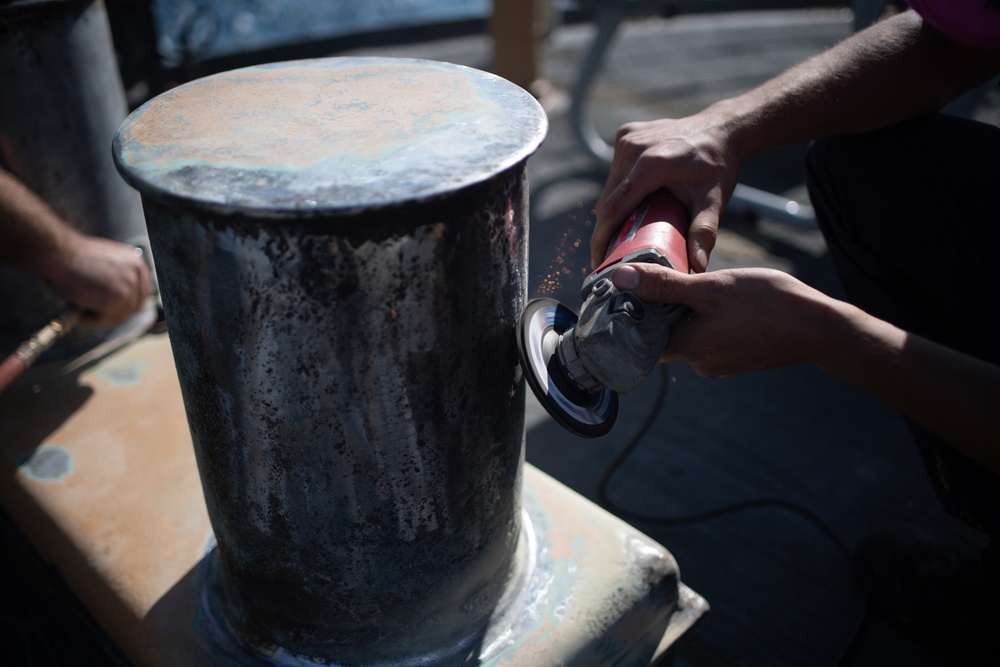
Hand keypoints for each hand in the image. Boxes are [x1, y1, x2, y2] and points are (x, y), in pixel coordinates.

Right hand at [46, 235, 153, 327]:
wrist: (58, 253)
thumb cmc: (71, 258)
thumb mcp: (102, 263)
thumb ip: (115, 277)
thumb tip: (119, 301)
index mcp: (135, 260)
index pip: (142, 292)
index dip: (128, 305)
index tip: (113, 312)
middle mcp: (137, 270)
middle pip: (135, 306)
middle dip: (116, 315)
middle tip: (96, 318)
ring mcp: (129, 284)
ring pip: (120, 314)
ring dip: (102, 318)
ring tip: (82, 314)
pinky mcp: (118, 296)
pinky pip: (107, 317)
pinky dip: (93, 320)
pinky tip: (80, 314)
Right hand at [592, 110, 742, 272]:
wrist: (721, 129)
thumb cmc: (717, 165)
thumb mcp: (714, 200)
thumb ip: (704, 232)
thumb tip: (697, 266)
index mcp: (651, 164)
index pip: (613, 208)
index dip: (602, 238)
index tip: (599, 261)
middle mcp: (634, 147)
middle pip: (608, 199)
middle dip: (607, 229)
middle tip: (613, 255)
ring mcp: (628, 138)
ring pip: (609, 186)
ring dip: (613, 210)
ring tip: (621, 234)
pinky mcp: (626, 134)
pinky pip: (615, 171)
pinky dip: (620, 190)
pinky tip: (632, 204)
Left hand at [611, 263, 835, 376]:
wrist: (818, 327)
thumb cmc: (766, 304)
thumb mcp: (710, 287)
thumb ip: (664, 284)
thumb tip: (621, 279)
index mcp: (687, 348)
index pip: (642, 337)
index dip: (634, 315)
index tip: (631, 292)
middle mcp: (700, 363)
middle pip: (666, 335)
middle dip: (666, 309)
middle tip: (670, 279)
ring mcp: (720, 364)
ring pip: (691, 335)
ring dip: (691, 313)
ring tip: (701, 287)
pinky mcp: (738, 359)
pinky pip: (713, 339)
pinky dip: (712, 321)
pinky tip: (726, 303)